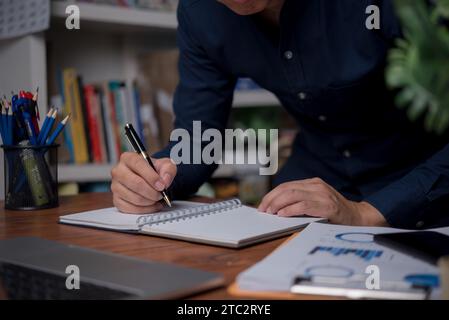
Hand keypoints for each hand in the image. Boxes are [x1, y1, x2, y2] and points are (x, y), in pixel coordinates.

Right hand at [111, 152, 176, 213]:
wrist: (150, 180)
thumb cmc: (155, 171)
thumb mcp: (166, 165)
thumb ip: (168, 170)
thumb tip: (165, 181)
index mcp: (128, 158)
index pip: (138, 165)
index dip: (151, 177)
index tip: (162, 186)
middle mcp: (118, 171)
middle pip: (136, 184)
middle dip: (152, 192)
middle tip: (161, 194)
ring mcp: (115, 186)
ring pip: (135, 198)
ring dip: (150, 201)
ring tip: (157, 199)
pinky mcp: (116, 200)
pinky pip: (131, 208)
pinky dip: (145, 209)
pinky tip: (152, 205)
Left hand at [258, 178, 387, 225]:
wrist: (358, 217)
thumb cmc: (334, 212)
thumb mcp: (317, 201)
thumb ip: (301, 201)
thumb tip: (276, 208)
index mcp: (313, 183)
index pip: (286, 186)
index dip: (272, 195)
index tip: (263, 205)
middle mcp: (316, 186)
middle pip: (286, 188)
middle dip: (271, 199)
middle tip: (263, 210)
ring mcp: (322, 194)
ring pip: (292, 194)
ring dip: (278, 204)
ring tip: (270, 212)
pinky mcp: (327, 205)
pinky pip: (303, 205)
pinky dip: (290, 210)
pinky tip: (282, 215)